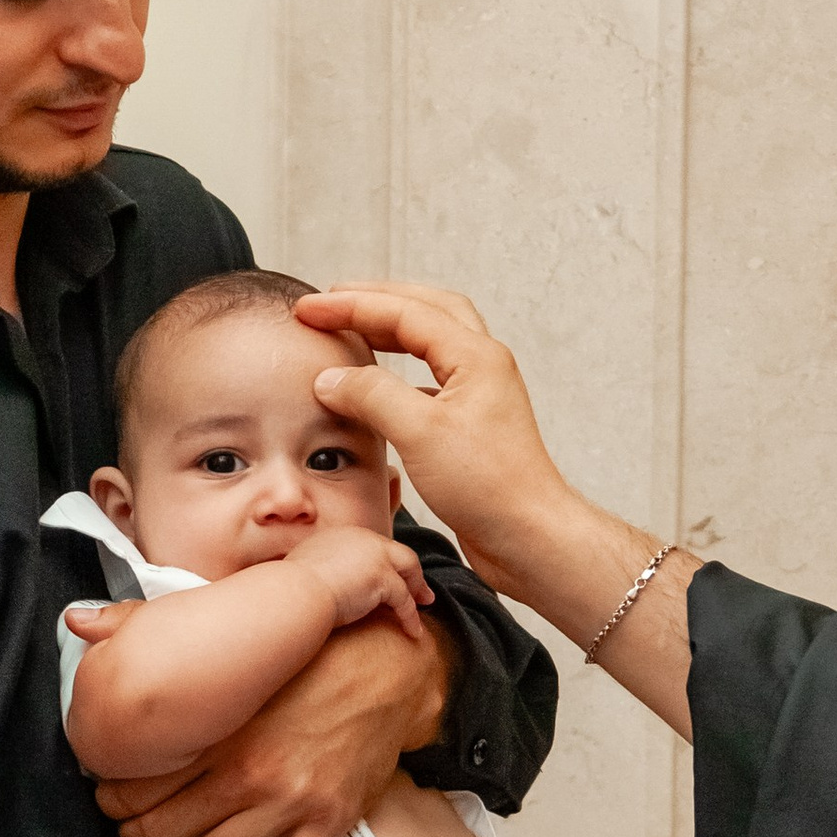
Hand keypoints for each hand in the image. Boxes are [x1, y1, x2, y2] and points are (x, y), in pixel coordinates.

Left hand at [100, 616, 452, 836]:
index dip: (114, 797)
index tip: (107, 798)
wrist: (388, 667)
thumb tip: (76, 620)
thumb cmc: (306, 651)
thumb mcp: (226, 630)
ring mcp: (291, 804)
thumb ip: (147, 626)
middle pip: (167, 828)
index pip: (143, 780)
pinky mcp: (328, 826)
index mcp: (220, 727)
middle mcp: (250, 773)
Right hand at [287, 527, 431, 643]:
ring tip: (425, 605)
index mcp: (344, 535)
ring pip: (409, 569)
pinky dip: (411, 617)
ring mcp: (375, 556)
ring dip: (418, 589)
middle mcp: (363, 539)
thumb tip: (317, 582)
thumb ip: (318, 568)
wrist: (294, 593)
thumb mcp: (304, 568)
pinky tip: (414, 632)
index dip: (387, 563)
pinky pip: (405, 600)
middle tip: (421, 591)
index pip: (375, 547)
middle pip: (398, 553)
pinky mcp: (383, 578)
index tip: (394, 577)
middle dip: (412, 572)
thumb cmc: (290, 588)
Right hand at [292, 288, 576, 603]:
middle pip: (427, 309)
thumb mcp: (419, 433)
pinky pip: (432, 379)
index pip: (404, 311)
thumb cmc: (489, 487)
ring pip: (432, 342)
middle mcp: (482, 366)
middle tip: (332, 300)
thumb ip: (371, 396)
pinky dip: (400, 371)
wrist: (529, 536)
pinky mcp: (472, 425)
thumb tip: (331, 379)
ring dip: (392, 329)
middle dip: (377, 300)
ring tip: (352, 329)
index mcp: (475, 356)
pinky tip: (380, 386)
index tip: (308, 308)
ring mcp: (480, 395)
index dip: (351, 306)